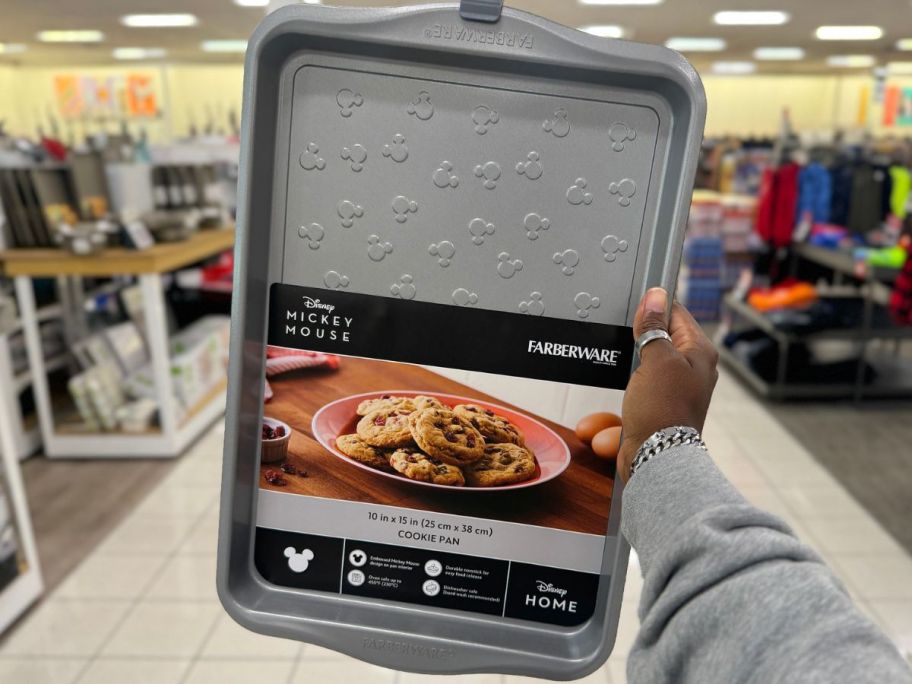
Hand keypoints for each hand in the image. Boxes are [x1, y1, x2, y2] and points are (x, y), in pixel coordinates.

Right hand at [618, 288, 717, 480]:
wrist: (655, 460)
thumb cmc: (662, 411)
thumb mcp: (656, 358)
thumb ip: (654, 327)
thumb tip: (655, 296)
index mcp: (700, 352)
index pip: (677, 313)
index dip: (654, 306)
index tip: (634, 305)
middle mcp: (692, 370)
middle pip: (658, 340)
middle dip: (635, 341)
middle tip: (622, 338)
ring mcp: (675, 391)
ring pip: (642, 368)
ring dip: (624, 373)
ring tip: (619, 378)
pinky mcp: (659, 409)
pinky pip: (635, 394)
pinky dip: (618, 403)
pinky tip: (606, 414)